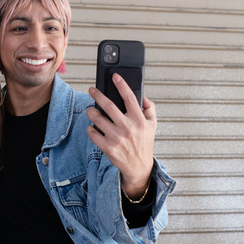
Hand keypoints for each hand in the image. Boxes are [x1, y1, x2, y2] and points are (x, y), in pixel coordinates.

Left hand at [87, 73, 156, 198]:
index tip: (115, 77)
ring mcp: (117, 138)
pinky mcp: (108, 147)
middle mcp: (128, 127)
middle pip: (109, 106)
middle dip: (98, 95)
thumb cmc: (144, 143)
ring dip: (91, 112)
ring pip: (98, 119)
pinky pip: (93, 134)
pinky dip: (90, 129)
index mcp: (139, 120)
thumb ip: (150, 108)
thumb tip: (142, 95)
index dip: (122, 85)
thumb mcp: (153, 125)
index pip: (130, 98)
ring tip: (91, 110)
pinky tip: (92, 127)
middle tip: (92, 90)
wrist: (139, 166)